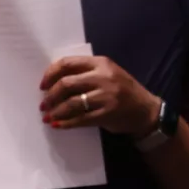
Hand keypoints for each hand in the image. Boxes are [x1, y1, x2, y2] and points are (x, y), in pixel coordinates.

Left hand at [39, 56, 160, 136]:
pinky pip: (81, 119)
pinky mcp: (108, 114)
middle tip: (43, 104)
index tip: (42, 85)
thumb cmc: (122, 90)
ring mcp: (107, 96)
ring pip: (72, 103)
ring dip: (56, 111)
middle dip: (50, 96)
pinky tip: (57, 125)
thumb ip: (84, 73)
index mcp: (100, 63)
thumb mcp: (107, 74)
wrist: (146, 111)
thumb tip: (52, 82)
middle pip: (66, 84)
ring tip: (47, 116)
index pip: (67, 63)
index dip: (50, 74)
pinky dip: (66, 123)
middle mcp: (103, 77)